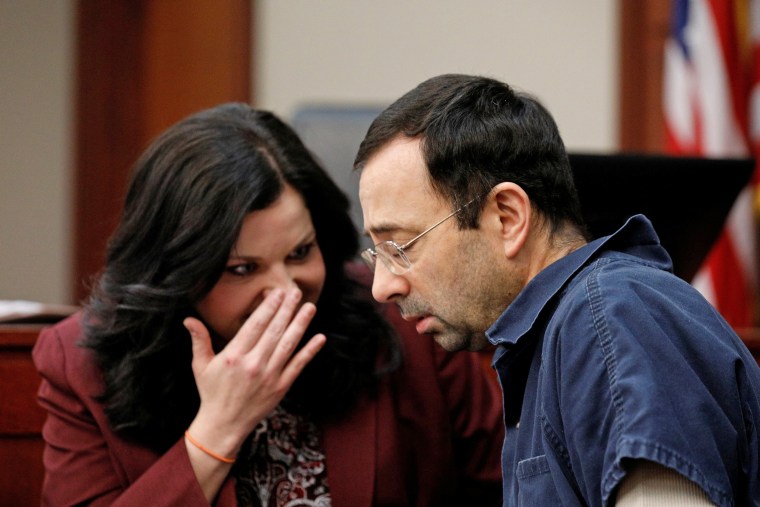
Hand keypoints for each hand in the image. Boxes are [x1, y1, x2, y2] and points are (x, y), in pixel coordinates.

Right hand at [183, 287, 325, 456]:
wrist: (223, 425)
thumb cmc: (211, 393)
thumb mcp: (201, 366)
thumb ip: (199, 340)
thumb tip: (188, 319)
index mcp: (234, 356)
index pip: (255, 325)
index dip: (268, 307)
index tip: (277, 293)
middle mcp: (253, 364)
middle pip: (274, 331)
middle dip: (287, 309)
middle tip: (296, 292)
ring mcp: (269, 376)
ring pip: (288, 345)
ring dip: (301, 324)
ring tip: (310, 307)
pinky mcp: (280, 387)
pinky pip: (298, 366)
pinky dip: (310, 351)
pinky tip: (320, 338)